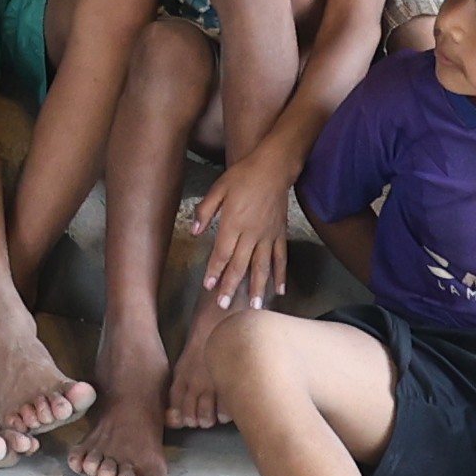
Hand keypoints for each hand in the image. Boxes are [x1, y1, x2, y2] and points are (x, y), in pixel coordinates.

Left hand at [183, 163, 293, 313]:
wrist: (273, 168)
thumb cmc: (243, 176)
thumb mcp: (217, 188)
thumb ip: (204, 211)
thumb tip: (194, 232)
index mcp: (233, 223)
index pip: (221, 253)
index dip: (215, 271)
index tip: (209, 286)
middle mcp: (251, 234)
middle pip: (240, 265)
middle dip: (231, 286)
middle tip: (225, 305)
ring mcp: (268, 236)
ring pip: (262, 267)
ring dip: (257, 288)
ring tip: (255, 307)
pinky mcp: (280, 234)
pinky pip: (281, 258)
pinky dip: (281, 275)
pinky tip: (280, 290)